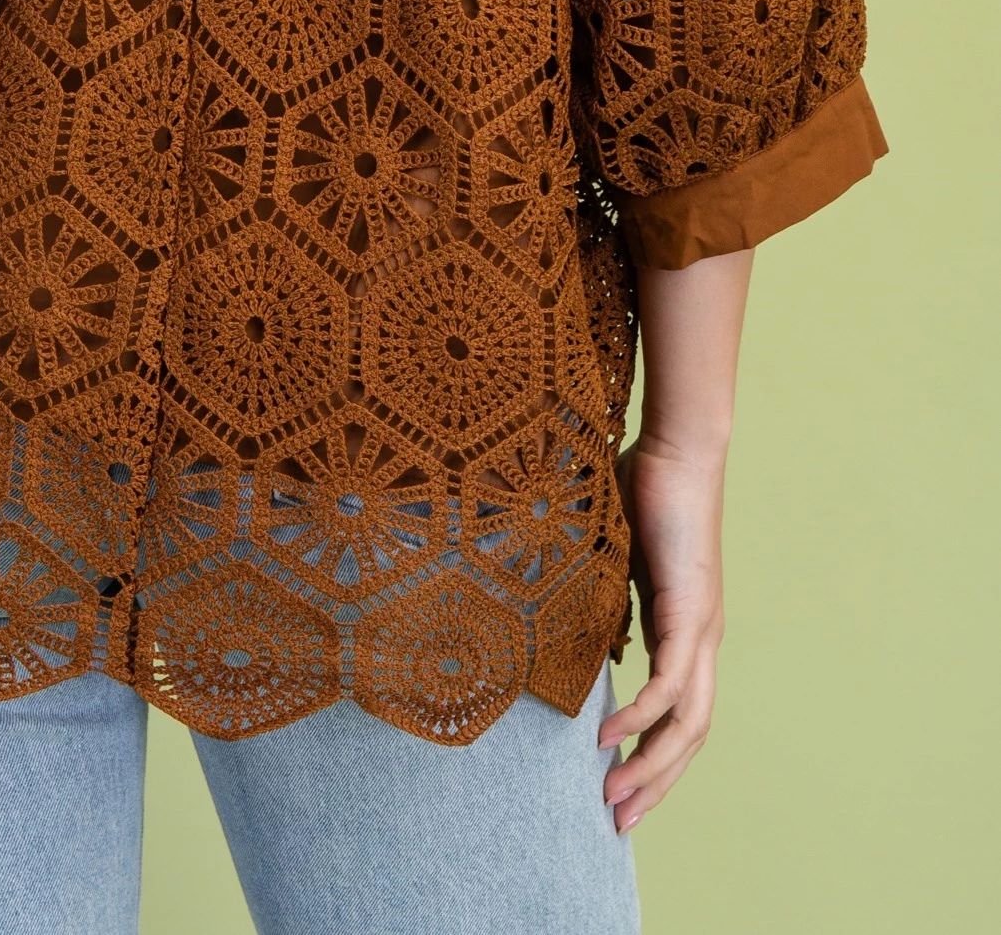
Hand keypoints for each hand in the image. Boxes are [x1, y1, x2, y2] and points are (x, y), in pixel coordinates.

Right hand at [599, 434, 726, 831]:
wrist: (677, 449)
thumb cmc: (644, 488)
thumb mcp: (614, 557)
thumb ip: (603, 594)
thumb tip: (567, 617)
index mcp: (687, 630)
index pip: (680, 715)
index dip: (655, 758)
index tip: (620, 790)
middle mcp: (703, 640)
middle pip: (691, 737)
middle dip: (656, 785)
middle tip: (618, 821)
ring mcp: (702, 630)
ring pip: (688, 725)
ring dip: (652, 768)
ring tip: (614, 797)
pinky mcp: (691, 613)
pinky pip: (670, 685)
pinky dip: (642, 717)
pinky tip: (611, 738)